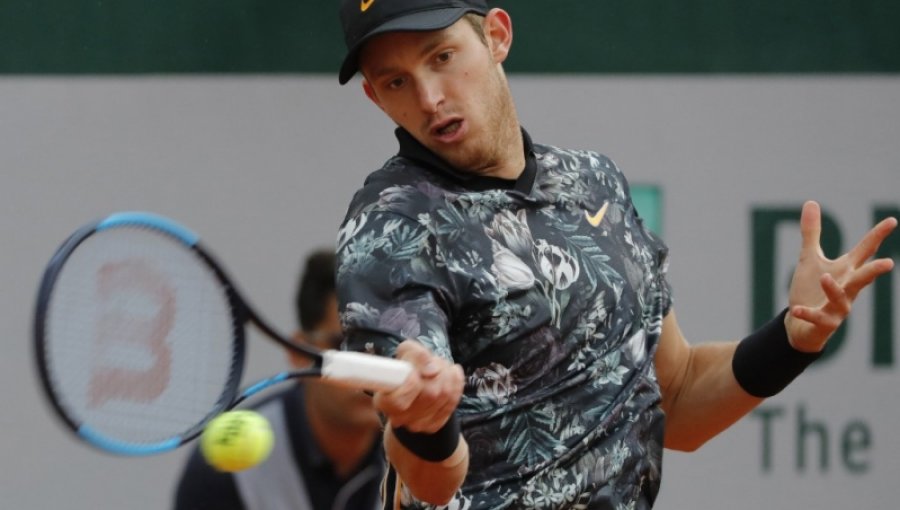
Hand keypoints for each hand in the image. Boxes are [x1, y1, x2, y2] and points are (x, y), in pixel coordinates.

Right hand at [374, 340, 463, 432]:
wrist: (415, 385)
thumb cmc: (407, 366)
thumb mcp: (407, 351)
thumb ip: (417, 355)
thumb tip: (432, 370)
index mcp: (384, 400)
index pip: (398, 401)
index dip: (411, 384)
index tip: (416, 372)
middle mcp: (399, 417)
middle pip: (430, 394)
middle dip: (438, 372)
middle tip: (434, 363)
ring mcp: (417, 424)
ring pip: (445, 395)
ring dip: (448, 375)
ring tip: (440, 368)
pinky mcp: (434, 425)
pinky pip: (454, 400)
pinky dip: (456, 383)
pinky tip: (449, 377)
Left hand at [786, 201, 896, 351]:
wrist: (801, 324)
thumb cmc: (811, 289)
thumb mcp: (810, 258)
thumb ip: (812, 233)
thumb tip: (811, 202)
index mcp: (845, 271)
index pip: (865, 251)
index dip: (877, 236)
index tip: (891, 221)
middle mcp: (846, 289)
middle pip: (863, 278)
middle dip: (874, 271)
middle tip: (889, 263)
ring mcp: (837, 308)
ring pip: (841, 299)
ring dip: (834, 289)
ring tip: (825, 277)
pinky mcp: (824, 322)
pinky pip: (816, 317)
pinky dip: (807, 313)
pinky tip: (796, 309)